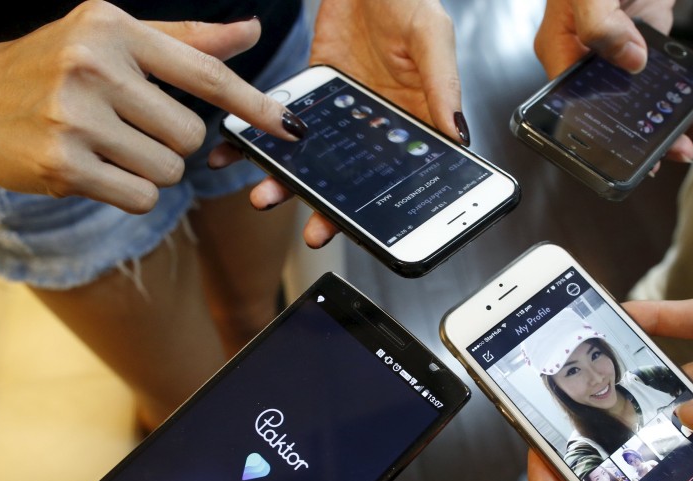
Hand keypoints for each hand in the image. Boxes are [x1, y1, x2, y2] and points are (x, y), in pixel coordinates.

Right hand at [0, 1, 302, 213]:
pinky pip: (140, 197)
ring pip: (167, 170)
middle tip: (130, 125)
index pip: (204, 73)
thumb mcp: (113, 36)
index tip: (290, 127)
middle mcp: (94, 67)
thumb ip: (185, 41)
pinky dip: (129, 191)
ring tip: (108, 145)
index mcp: (115, 29)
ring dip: (149, 168)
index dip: (253, 104)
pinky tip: (96, 168)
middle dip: (171, 141)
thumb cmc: (52, 62)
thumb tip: (249, 33)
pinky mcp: (62, 165)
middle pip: (190, 136)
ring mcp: (75, 118)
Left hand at [240, 0, 464, 246]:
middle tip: (314, 231)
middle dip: (330, 210)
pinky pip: (279, 122)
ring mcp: (339, 113)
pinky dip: (254, 138)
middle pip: (351, 180)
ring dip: (286, 181)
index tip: (366, 232)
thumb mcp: (433, 37)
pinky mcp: (309, 93)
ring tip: (264, 195)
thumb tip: (459, 135)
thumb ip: (443, 85)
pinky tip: (234, 152)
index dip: (383, 209)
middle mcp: (374, 126)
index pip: (400, 176)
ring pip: (311, 160)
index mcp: (412, 121)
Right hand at [533, 0, 692, 165]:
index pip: (577, 108)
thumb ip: (599, 23)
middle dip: (651, 134)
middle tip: (680, 151)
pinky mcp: (648, 33)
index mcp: (560, 50)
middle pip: (617, 110)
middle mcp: (588, 56)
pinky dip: (687, 91)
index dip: (604, 136)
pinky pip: (666, 73)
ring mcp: (620, 47)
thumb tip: (628, 59)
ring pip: (646, 97)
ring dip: (678, 116)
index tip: (633, 157)